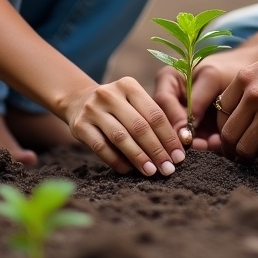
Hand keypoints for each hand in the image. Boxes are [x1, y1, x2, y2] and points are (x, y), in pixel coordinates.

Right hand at [63, 77, 186, 175]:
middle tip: (168, 169)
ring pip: (121, 137)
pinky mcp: (80, 125)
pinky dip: (116, 161)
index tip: (179, 156)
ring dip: (139, 157)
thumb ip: (150, 119)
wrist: (78, 100)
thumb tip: (174, 149)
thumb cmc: (116, 106)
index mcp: (128, 85)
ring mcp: (93, 109)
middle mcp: (110, 94)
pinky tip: (128, 170)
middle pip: (139, 126)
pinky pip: (101, 147)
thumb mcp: (132, 102)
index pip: (154, 113)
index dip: (168, 137)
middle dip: (157, 150)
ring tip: (151, 171)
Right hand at [153, 46, 257, 151]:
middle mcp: (171, 99)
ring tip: (217, 142)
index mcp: (168, 79)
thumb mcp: (212, 78)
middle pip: (168, 123)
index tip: (188, 134)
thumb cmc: (228, 69)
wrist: (248, 77)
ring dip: (199, 144)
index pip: (163, 102)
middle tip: (205, 144)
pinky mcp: (194, 129)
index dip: (173, 119)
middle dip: (187, 137)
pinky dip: (207, 144)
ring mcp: (182, 116)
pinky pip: (196, 141)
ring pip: (182, 136)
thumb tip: (184, 131)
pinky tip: (219, 142)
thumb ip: (197, 100)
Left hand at [214, 27, 257, 161]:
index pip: (220, 112)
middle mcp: (254, 95)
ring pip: (245, 148)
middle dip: (231, 145)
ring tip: (256, 150)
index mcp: (245, 77)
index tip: (236, 129)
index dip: (226, 124)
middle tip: (240, 149)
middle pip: (228, 134)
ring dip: (249, 153)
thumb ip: (252, 85)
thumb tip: (242, 111)